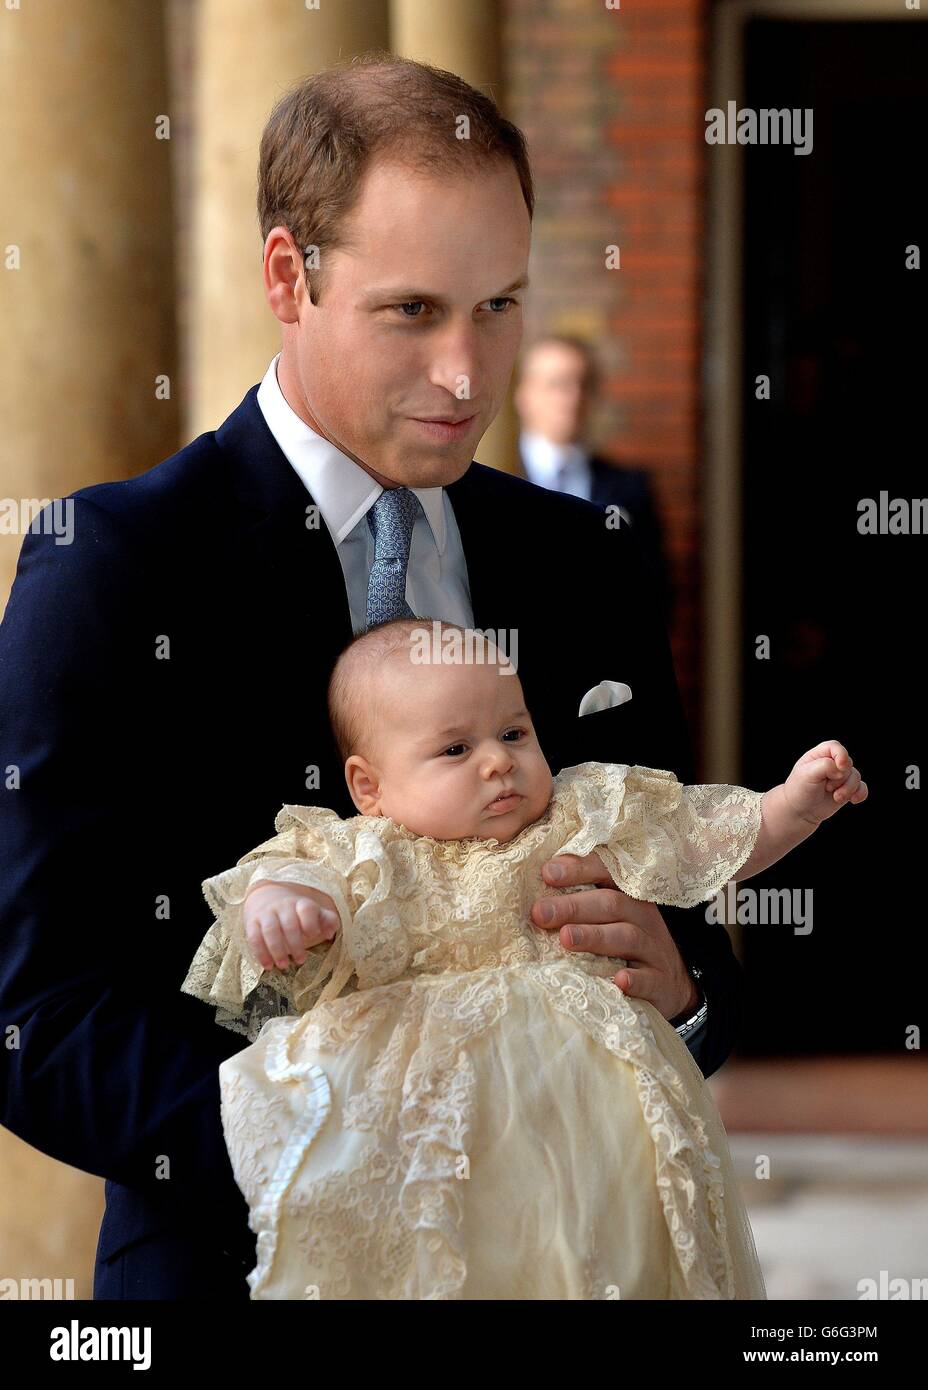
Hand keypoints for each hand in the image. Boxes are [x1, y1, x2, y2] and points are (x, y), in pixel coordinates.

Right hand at [242, 879, 339, 970]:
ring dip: (277, 950)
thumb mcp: (315, 913)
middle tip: (301, 961)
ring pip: (270, 931)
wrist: (267, 896)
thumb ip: (328, 921)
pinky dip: (260, 953)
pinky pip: (254, 937)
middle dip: (296, 945)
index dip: (311, 923)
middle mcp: (283, 906)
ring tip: (283, 965)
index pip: (307, 909)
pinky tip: (267, 965)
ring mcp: (267, 913)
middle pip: (289, 924)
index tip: (314, 935)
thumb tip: (329, 933)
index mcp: (301, 904)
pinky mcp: (252, 922)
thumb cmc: (297, 912)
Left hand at [532, 853, 698, 1020]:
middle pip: (611, 904)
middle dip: (573, 907)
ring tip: (566, 938)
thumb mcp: (610, 917)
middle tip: (540, 913)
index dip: (578, 869)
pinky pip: (650, 980)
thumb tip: (533, 891)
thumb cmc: (626, 944)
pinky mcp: (661, 982)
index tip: (546, 873)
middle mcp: (642, 917)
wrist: (671, 985)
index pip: (606, 872)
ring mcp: (654, 949)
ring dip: (595, 936)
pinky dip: (635, 980)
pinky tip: (619, 981)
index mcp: (627, 894)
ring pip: (627, 937)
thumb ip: (579, 902)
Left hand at [783, 740, 867, 826]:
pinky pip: (862, 788)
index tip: (840, 767)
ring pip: (856, 777)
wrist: (800, 811)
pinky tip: (853, 800)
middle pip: (848, 764)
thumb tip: (842, 769)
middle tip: (825, 787)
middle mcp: (832, 762)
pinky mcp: (847, 789)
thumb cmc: (800, 789)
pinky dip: (860, 794)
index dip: (841, 755)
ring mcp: (841, 776)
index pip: (835, 747)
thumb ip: (825, 765)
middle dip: (839, 778)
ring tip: (836, 797)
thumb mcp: (807, 774)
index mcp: (819, 754)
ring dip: (847, 789)